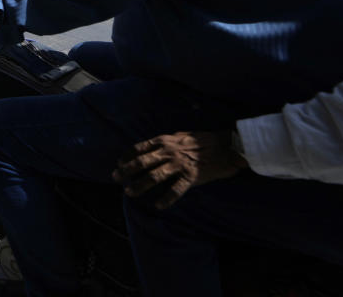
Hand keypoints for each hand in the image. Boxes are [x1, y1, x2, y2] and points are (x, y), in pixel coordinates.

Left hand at [112, 130, 246, 209]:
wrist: (227, 146)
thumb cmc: (203, 140)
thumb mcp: (180, 136)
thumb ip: (165, 142)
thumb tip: (151, 148)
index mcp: (165, 140)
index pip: (139, 148)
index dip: (127, 156)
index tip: (118, 163)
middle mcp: (168, 152)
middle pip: (142, 162)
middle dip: (126, 171)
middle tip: (115, 178)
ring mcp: (179, 164)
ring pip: (153, 177)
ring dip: (139, 185)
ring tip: (129, 193)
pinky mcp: (191, 176)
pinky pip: (175, 191)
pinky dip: (165, 199)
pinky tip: (157, 206)